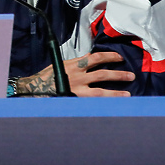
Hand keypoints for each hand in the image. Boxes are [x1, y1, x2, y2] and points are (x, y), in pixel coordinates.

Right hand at [17, 52, 134, 96]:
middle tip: (130, 75)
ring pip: (101, 92)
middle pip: (103, 74)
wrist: (33, 89)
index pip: (95, 57)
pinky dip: (103, 105)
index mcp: (74, 65)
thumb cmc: (46, 77)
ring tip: (127, 94)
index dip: (109, 56)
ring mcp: (77, 91)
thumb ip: (76, 63)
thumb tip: (89, 59)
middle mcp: (77, 77)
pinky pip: (93, 104)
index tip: (119, 58)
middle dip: (118, 75)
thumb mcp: (61, 65)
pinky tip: (113, 107)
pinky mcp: (75, 101)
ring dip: (116, 93)